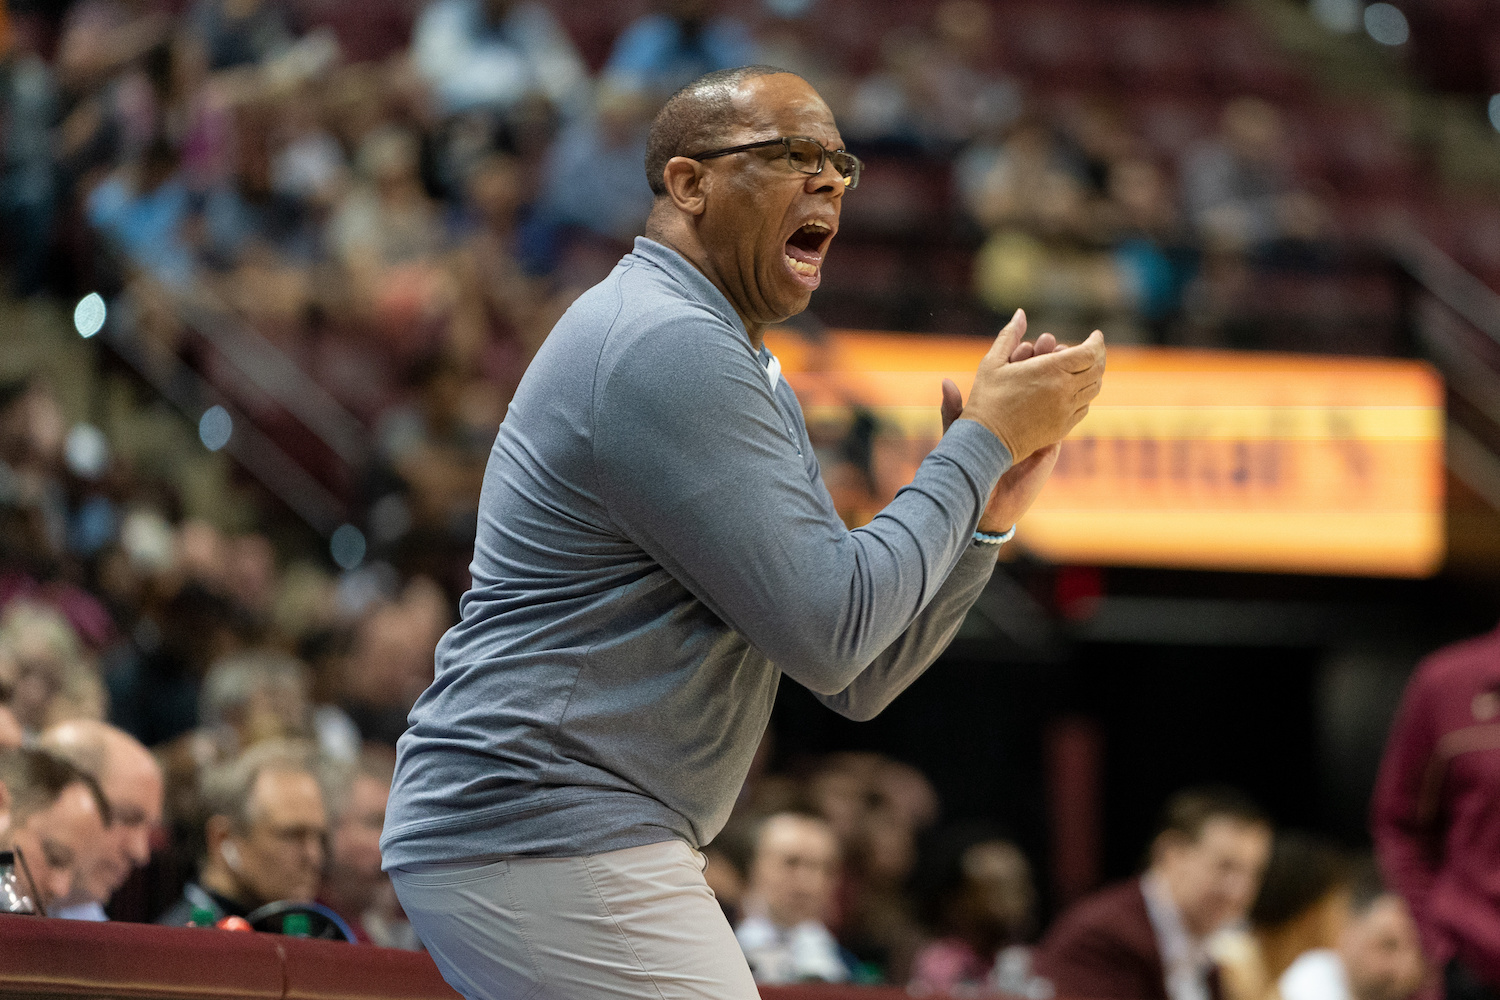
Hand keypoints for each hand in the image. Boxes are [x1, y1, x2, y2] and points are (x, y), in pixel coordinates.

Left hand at [941, 323, 1075, 533]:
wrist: (984, 496)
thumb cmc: (968, 464)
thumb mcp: (957, 433)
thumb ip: (952, 409)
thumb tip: (946, 382)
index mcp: (999, 406)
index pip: (1012, 374)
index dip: (1019, 357)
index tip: (1023, 343)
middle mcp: (1020, 412)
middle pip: (1037, 378)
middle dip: (1044, 358)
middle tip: (1048, 342)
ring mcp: (1037, 424)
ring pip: (1053, 392)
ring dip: (1059, 372)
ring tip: (1061, 353)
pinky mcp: (1051, 440)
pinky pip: (1064, 415)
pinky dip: (1069, 397)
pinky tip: (1073, 383)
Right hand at [957, 309, 1104, 462]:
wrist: (986, 441)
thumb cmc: (986, 399)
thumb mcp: (993, 361)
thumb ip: (1010, 335)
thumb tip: (1020, 313)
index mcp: (1050, 370)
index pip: (1089, 352)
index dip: (1096, 342)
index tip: (1095, 335)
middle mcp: (1064, 390)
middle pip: (1097, 370)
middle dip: (1099, 356)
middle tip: (1094, 349)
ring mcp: (1066, 411)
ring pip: (1093, 390)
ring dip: (1093, 376)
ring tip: (1086, 368)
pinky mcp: (1063, 428)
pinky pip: (1084, 408)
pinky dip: (1084, 396)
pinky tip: (1075, 391)